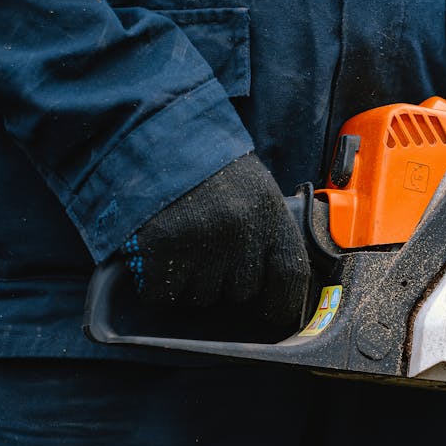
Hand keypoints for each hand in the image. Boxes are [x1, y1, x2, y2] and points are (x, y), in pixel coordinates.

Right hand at [122, 153, 309, 324]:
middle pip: (242, 292)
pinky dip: (158, 286)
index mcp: (270, 214)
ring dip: (192, 284)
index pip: (291, 275)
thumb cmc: (209, 166)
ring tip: (183, 248)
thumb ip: (266, 231)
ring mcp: (201, 241)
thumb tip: (272, 282)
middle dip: (226, 283)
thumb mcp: (255, 190)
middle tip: (209, 253)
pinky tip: (158, 259)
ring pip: (202, 298)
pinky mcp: (161, 248)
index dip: (284, 303)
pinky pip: (164, 294)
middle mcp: (241, 231)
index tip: (273, 314)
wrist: (154, 132)